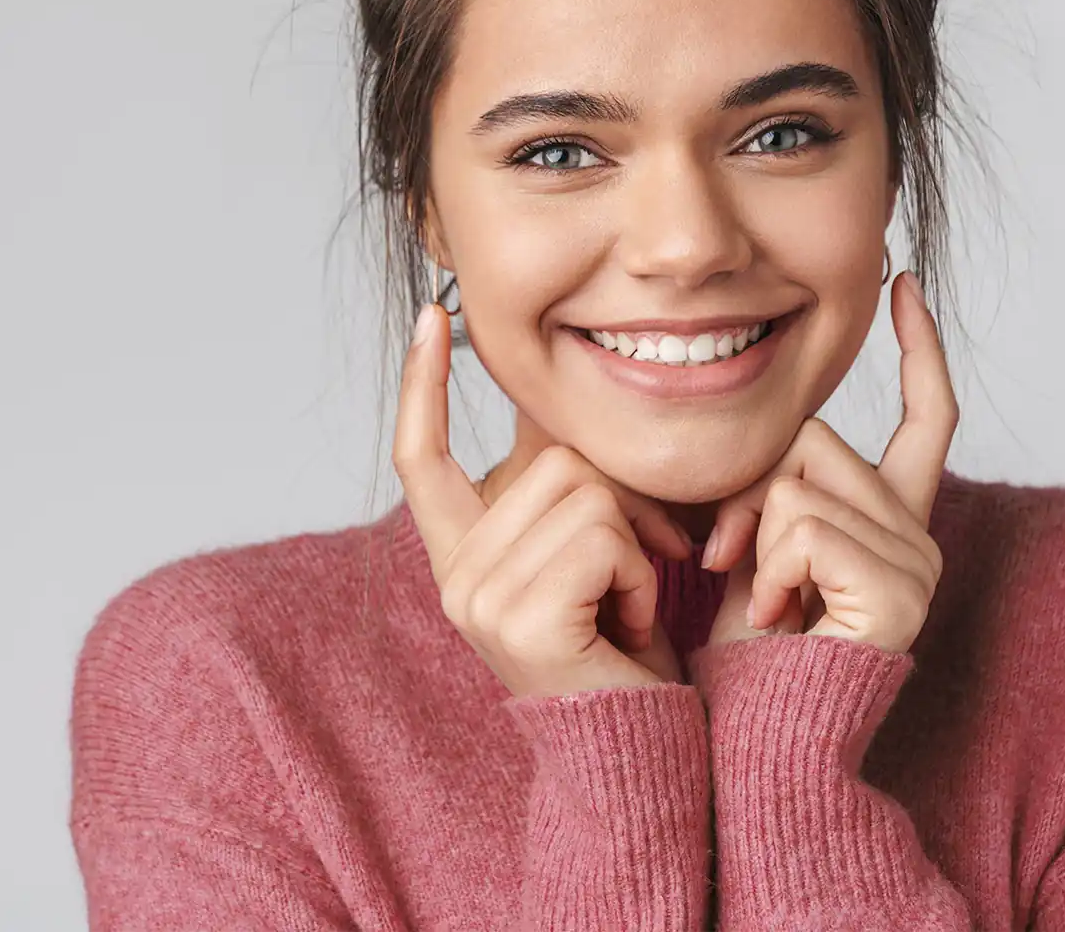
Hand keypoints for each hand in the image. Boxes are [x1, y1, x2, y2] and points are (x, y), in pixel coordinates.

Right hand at [393, 302, 692, 697]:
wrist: (644, 749)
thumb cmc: (625, 644)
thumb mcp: (588, 548)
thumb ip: (561, 483)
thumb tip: (552, 403)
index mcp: (462, 555)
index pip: (420, 457)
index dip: (422, 384)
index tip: (434, 314)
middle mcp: (454, 574)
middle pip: (548, 454)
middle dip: (619, 495)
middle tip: (635, 568)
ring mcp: (477, 596)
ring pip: (583, 483)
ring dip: (635, 538)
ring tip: (627, 599)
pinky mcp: (518, 615)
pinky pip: (603, 531)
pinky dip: (641, 570)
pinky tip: (629, 622)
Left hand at [703, 271, 957, 654]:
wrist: (752, 741)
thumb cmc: (743, 648)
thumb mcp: (749, 539)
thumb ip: (768, 480)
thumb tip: (748, 402)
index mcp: (887, 514)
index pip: (926, 415)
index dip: (919, 348)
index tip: (902, 283)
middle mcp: (916, 530)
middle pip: (815, 435)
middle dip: (748, 485)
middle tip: (724, 555)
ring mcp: (915, 561)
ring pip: (800, 477)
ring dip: (750, 537)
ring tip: (757, 599)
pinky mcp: (899, 593)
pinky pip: (804, 527)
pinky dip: (767, 570)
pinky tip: (775, 618)